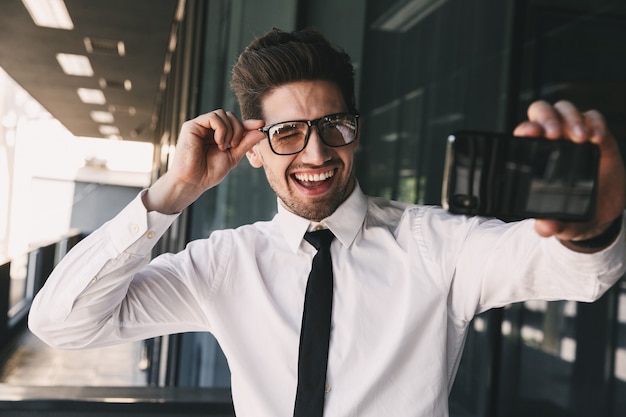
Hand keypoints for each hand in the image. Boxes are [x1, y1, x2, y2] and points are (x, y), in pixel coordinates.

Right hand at [143, 109, 264, 213]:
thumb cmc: (209, 173)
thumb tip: (261, 131)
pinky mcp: (192, 126)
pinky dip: (221, 129)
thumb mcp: (233, 157)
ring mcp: (200, 126)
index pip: (235, 124)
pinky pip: (213, 117)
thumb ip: (245, 143)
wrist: (194, 182)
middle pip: (230, 116)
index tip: (261, 124)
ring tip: (224, 146)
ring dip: (229, 130)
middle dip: (238, 129)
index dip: (248, 123)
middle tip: (234, 146)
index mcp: (217, 136)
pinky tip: (218, 142)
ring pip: (222, 114)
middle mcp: (208, 129)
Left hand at [513, 100, 624, 247]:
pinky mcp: (599, 138)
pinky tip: (597, 138)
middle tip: (554, 133)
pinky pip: (594, 118)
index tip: (529, 133)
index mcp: (534, 157)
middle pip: (542, 111)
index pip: (524, 133)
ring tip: (580, 138)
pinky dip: (596, 122)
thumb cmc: (571, 214)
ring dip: (571, 118)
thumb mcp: (560, 223)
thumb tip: (545, 227)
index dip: (525, 128)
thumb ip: (551, 225)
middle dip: (547, 116)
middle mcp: (552, 142)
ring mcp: (574, 136)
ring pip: (566, 109)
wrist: (600, 216)